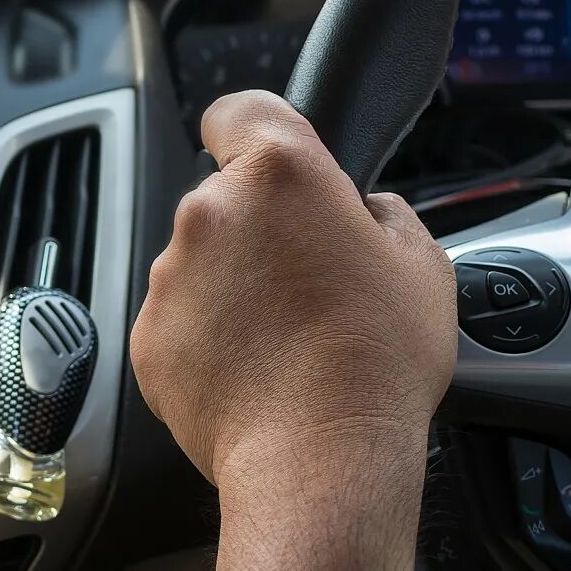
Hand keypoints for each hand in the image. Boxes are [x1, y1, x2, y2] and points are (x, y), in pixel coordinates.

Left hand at [130, 89, 456, 495]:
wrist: (320, 461)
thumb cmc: (376, 363)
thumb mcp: (422, 265)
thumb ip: (384, 214)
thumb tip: (364, 211)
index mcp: (279, 175)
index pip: (240, 109)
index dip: (254, 129)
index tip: (267, 155)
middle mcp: (210, 212)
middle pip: (226, 197)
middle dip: (260, 228)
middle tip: (309, 280)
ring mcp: (171, 276)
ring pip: (201, 262)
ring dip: (234, 285)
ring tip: (287, 338)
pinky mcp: (148, 336)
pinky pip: (181, 320)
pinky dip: (209, 337)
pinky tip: (256, 371)